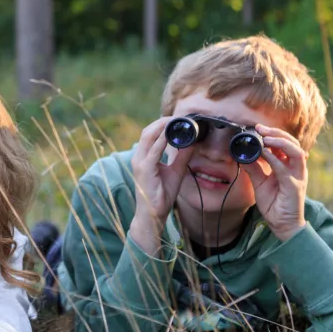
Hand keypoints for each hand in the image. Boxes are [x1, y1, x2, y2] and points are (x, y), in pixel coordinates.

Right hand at [129, 118, 195, 253]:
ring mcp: (140, 163)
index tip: (178, 119)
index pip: (151, 134)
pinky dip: (162, 141)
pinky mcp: (144, 169)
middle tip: (179, 117)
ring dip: (162, 127)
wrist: (153, 213)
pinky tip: (172, 136)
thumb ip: (182, 156)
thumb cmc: (161, 194)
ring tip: (176, 122)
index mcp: (144, 157)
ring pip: (148, 137)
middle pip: (147, 131)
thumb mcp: (175, 171)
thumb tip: (193, 142)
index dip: (162, 124)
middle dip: (162, 121)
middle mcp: (139, 157)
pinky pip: (153, 151)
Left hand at [244, 125, 306, 240]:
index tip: (256, 128)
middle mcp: (296, 168)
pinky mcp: (294, 186)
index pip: (285, 144)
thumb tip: (242, 155)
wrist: (281, 223)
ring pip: (295, 151)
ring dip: (279, 142)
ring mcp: (297, 176)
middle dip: (276, 133)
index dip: (273, 134)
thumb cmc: (274, 203)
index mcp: (289, 165)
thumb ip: (253, 168)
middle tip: (260, 128)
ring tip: (265, 137)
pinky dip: (275, 159)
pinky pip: (285, 169)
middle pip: (292, 143)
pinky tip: (264, 153)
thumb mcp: (259, 182)